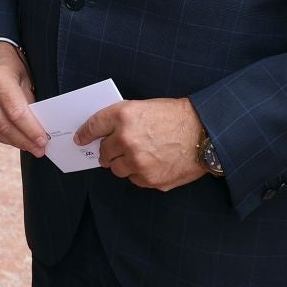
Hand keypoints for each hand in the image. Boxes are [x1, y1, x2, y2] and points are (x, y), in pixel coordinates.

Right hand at [0, 41, 46, 156]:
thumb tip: (39, 127)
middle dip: (24, 140)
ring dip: (12, 141)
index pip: (17, 112)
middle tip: (38, 150)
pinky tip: (12, 139)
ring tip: (28, 146)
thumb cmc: (10, 62)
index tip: (43, 142)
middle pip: (4, 124)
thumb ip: (29, 101)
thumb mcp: (25, 76)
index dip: (31, 130)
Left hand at [75, 97, 208, 190]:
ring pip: (117, 169)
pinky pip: (135, 179)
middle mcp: (126, 140)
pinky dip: (141, 174)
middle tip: (122, 148)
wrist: (205, 133)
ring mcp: (137, 162)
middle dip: (110, 151)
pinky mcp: (149, 179)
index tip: (81, 139)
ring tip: (143, 155)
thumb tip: (105, 134)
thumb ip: (123, 120)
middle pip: (104, 153)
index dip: (85, 134)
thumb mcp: (145, 107)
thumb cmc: (178, 117)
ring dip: (124, 164)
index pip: (93, 126)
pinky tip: (156, 163)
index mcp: (124, 116)